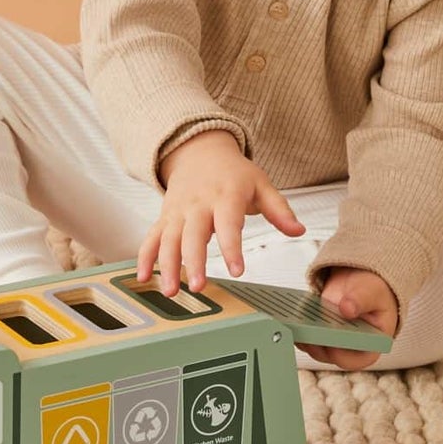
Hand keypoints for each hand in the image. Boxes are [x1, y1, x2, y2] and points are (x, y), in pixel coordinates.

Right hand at [138, 130, 304, 295]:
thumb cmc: (234, 173)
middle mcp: (198, 204)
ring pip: (168, 239)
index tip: (237, 270)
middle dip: (193, 261)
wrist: (200, 152)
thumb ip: (279, 210)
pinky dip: (145, 257)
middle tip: (198, 287)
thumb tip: (298, 230)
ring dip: (167, 265)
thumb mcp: (261, 184)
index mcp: (225, 196)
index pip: (228, 223)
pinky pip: (151, 237)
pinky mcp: (165, 217)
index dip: (231, 247)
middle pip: (193, 235)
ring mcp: (178, 212)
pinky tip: (144, 279)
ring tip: (171, 291)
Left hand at [298, 266, 397, 370]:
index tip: (328, 340)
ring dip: (303, 338)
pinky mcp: (317, 334)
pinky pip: (306, 336)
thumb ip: (362, 300)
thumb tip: (347, 309)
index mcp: (370, 346)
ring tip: (293, 325)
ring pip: (314, 348)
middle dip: (316, 344)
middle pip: (330, 355)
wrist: (358, 284)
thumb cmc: (372, 292)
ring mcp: (332, 343)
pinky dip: (297, 329)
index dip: (341, 353)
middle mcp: (350, 350)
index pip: (355, 359)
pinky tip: (289, 318)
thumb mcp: (372, 292)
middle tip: (304, 331)